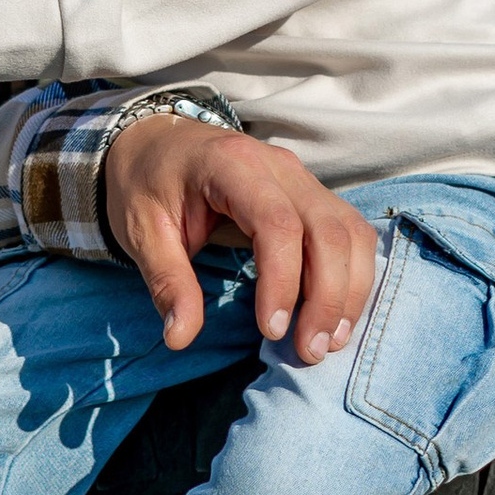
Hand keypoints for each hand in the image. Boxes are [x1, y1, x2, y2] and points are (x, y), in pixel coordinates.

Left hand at [104, 116, 377, 365]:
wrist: (154, 143)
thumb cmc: (146, 184)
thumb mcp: (142, 232)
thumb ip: (166, 282)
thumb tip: (180, 338)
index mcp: (232, 165)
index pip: (277, 223)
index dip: (282, 282)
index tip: (272, 331)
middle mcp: (279, 166)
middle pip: (328, 230)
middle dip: (328, 297)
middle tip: (309, 351)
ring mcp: (302, 178)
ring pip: (350, 232)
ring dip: (349, 290)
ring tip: (329, 341)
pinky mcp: (312, 194)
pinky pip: (350, 232)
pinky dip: (353, 275)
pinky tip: (337, 315)